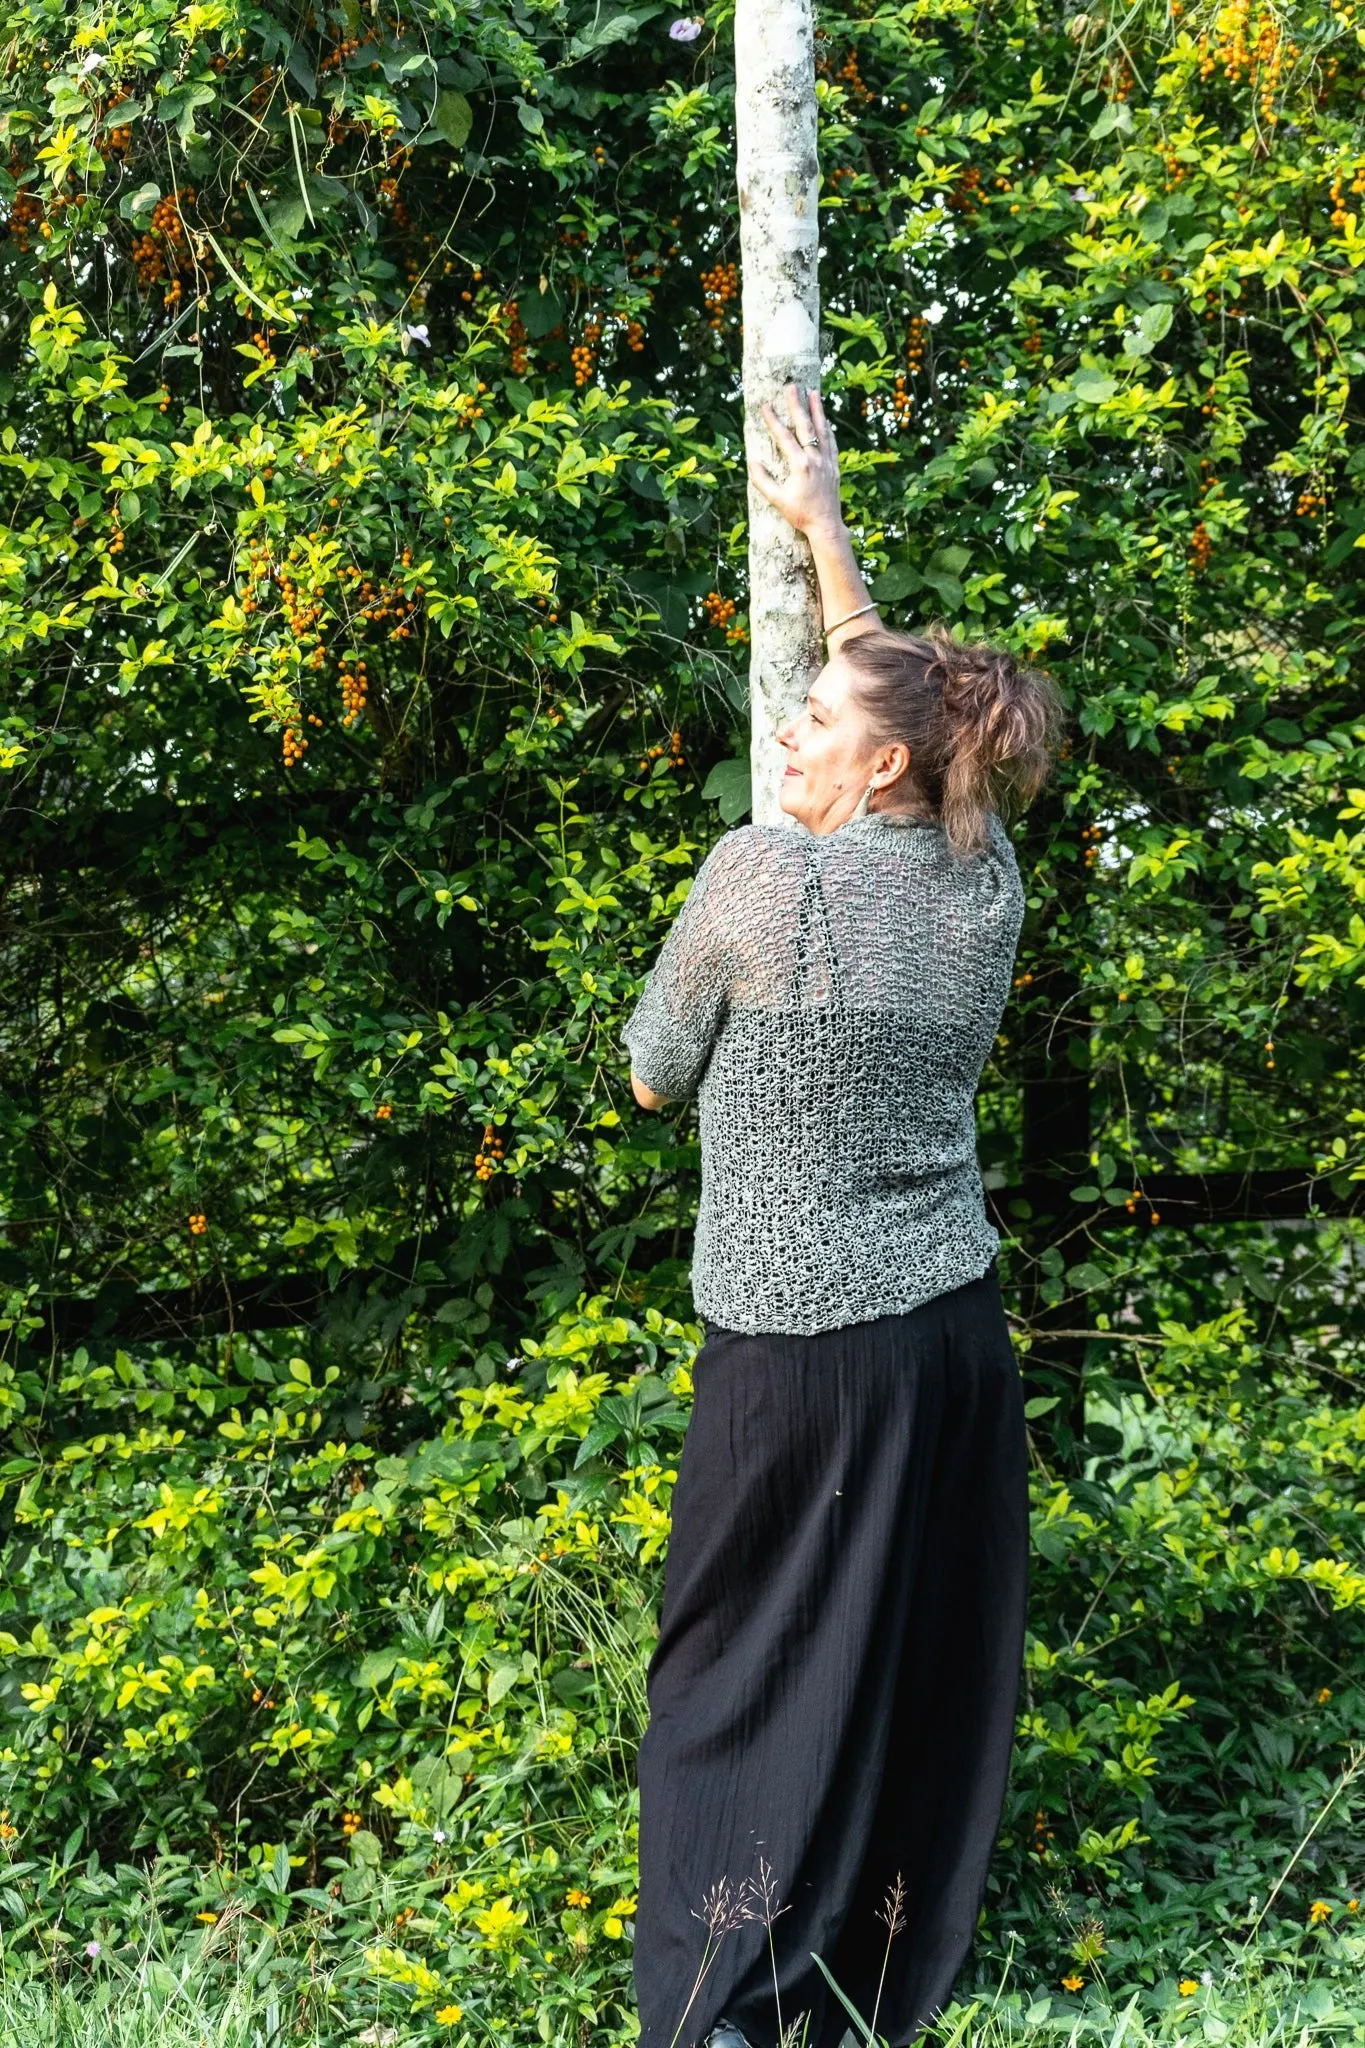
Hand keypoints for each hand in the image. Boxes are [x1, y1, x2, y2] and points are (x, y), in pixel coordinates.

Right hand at [746, 384, 843, 539]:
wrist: (825, 525)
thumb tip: (752, 462)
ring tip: (813, 393)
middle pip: (805, 426)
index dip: (773, 420)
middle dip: (797, 405)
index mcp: (800, 465)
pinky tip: (825, 420)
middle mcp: (815, 459)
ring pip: (822, 430)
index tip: (765, 405)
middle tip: (792, 387)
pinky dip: (827, 429)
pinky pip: (831, 442)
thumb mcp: (777, 500)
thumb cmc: (800, 514)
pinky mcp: (834, 466)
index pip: (784, 437)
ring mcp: (827, 461)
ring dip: (817, 410)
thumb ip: (762, 481)